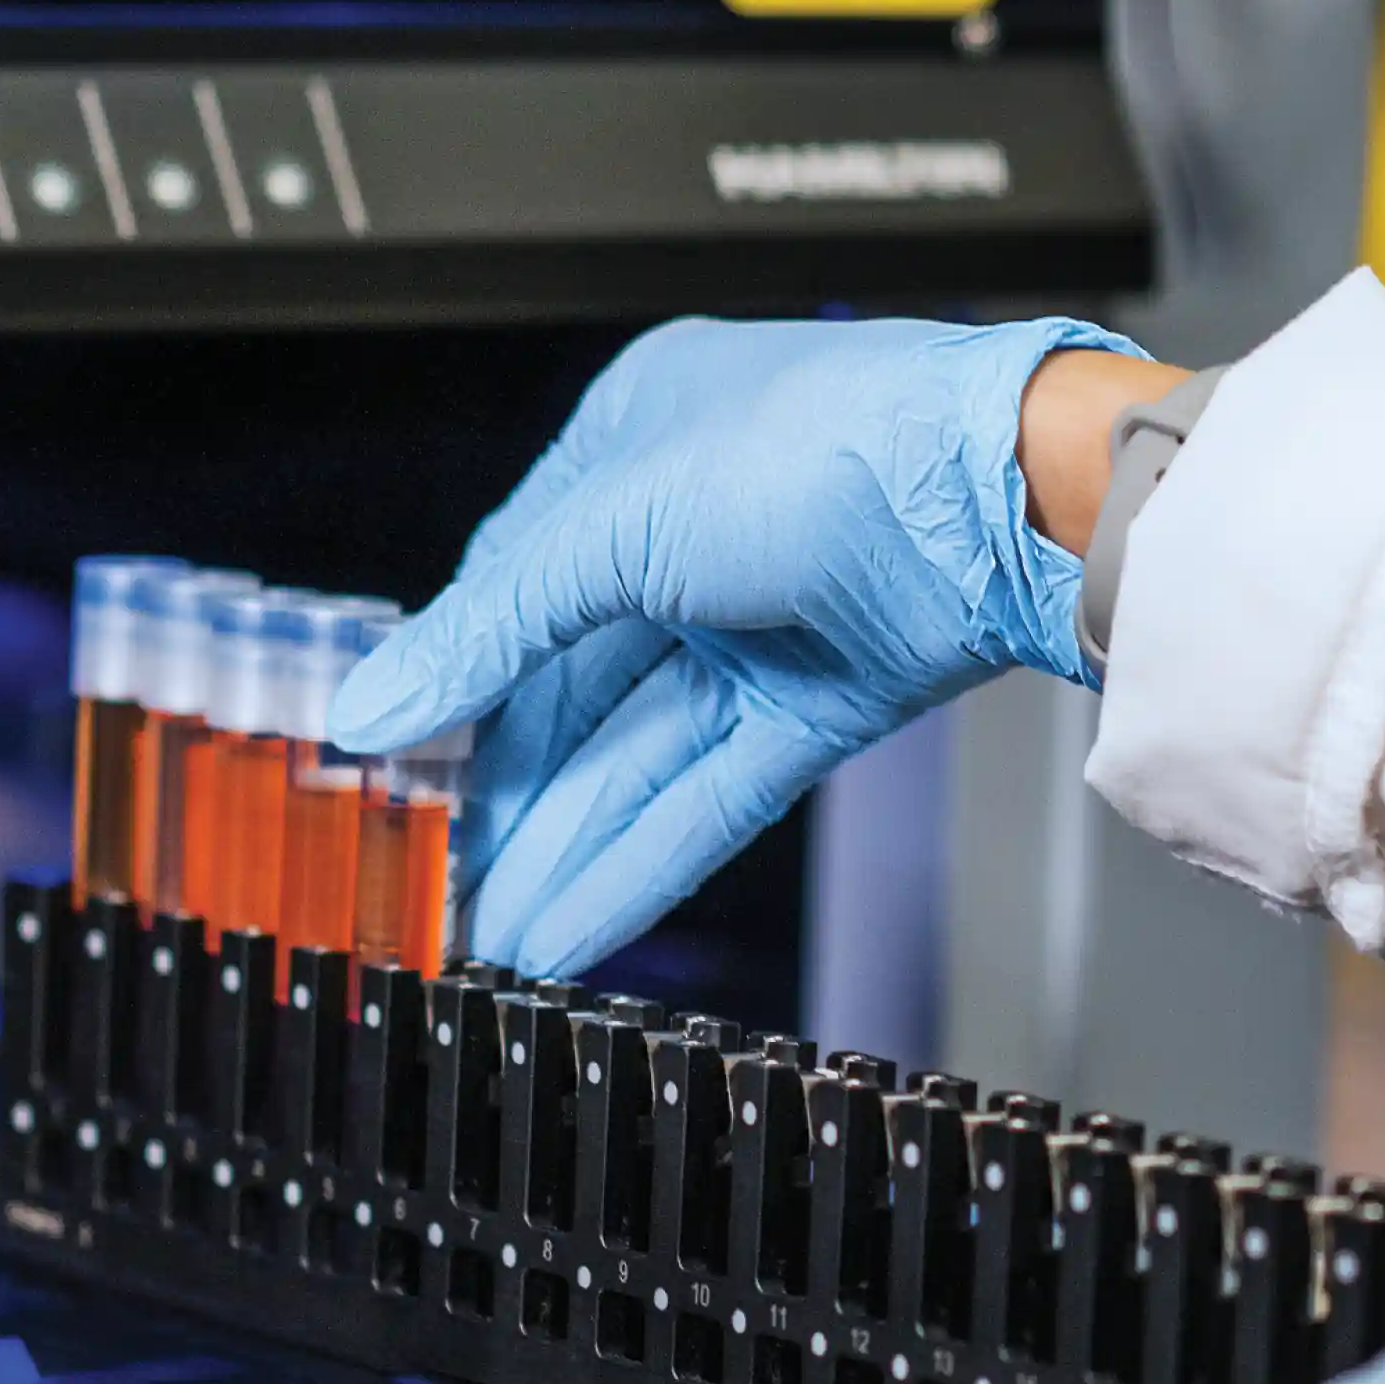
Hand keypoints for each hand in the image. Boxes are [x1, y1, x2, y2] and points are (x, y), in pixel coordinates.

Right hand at [328, 315, 1145, 977]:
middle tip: (434, 884)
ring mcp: (761, 621)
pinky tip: (571, 923)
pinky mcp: (823, 698)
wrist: (1007, 494)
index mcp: (634, 444)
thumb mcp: (620, 524)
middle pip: (572, 686)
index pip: (513, 585)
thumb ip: (494, 629)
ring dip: (563, 844)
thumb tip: (376, 706)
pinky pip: (710, 790)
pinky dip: (642, 857)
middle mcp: (694, 532)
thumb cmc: (832, 445)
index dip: (451, 685)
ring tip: (487, 939)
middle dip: (504, 792)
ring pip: (636, 753)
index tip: (388, 776)